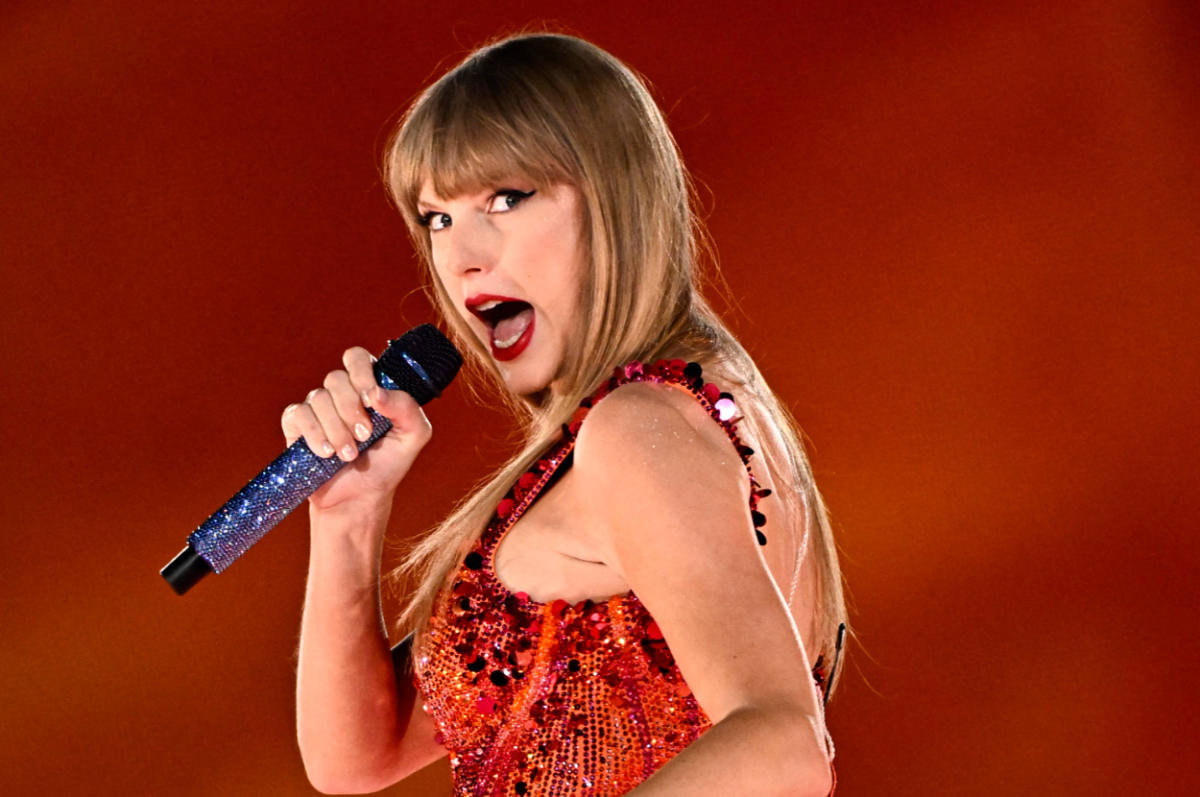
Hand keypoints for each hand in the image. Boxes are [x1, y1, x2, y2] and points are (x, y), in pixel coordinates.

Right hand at [281, 346, 431, 513]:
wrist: (359, 498)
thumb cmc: (387, 465)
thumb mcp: (413, 437)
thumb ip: (407, 408)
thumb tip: (376, 392)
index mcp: (368, 388)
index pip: (357, 358)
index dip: (361, 372)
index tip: (370, 398)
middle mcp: (341, 393)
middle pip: (335, 378)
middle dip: (351, 409)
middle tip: (364, 436)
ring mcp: (318, 409)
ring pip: (318, 398)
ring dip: (336, 429)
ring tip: (348, 455)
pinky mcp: (297, 426)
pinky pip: (298, 415)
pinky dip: (313, 434)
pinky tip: (325, 454)